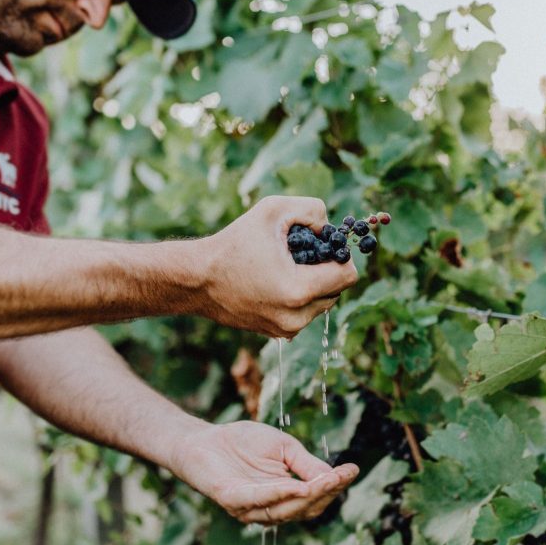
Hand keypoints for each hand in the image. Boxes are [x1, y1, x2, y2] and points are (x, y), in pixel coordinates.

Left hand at [169, 420, 359, 524]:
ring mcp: (252, 508)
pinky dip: (279, 494)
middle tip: (343, 476)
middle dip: (326, 492)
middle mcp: (271, 507)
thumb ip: (306, 464)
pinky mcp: (233, 501)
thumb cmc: (242, 443)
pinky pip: (260, 501)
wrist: (203, 440)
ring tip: (328, 480)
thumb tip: (334, 476)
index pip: (316, 497)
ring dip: (309, 495)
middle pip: (306, 508)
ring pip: (287, 509)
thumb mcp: (283, 448)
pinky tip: (296, 487)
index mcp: (286, 495)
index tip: (352, 470)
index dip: (334, 486)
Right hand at [193, 195, 357, 337]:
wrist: (196, 280)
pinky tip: (276, 281)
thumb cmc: (233, 244)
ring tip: (285, 267)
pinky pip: (304, 313)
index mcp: (299, 291)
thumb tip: (329, 229)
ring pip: (322, 303)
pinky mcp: (277, 334)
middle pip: (337, 291)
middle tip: (300, 253)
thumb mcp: (273, 210)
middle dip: (326, 269)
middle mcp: (296, 318)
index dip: (340, 254)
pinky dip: (298, 297)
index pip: (349, 275)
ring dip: (313, 284)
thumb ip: (312, 210)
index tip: (321, 244)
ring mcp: (286, 330)